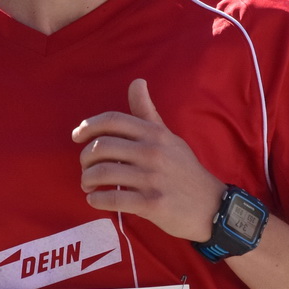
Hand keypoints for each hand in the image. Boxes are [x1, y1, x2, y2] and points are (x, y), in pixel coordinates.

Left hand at [73, 79, 223, 240]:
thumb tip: (136, 82)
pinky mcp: (152, 203)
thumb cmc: (184, 170)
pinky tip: (95, 199)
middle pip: (102, 146)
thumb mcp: (168, 137)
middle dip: (85, 158)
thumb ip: (147, 113)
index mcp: (155, 133)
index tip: (76, 136)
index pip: (112, 120)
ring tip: (88, 185)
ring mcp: (152, 178)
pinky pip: (113, 199)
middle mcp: (153, 152)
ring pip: (103, 173)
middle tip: (85, 167)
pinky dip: (96, 200)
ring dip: (87, 180)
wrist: (211, 206)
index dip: (88, 126)